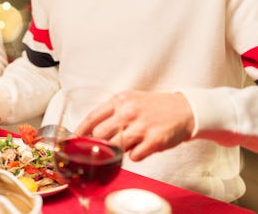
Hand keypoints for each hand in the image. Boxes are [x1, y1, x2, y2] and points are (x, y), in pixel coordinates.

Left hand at [77, 91, 194, 161]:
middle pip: (100, 134)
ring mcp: (142, 126)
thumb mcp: (130, 101)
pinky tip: (142, 146)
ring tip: (129, 143)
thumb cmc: (153, 107)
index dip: (80, 131)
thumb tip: (91, 131)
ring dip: (118, 150)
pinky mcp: (154, 140)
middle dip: (99, 144)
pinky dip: (135, 155)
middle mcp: (129, 112)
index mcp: (120, 101)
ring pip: (115, 147)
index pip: (93, 117)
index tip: (73, 140)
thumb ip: (112, 112)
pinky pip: (134, 156)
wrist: (184, 110)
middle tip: (104, 146)